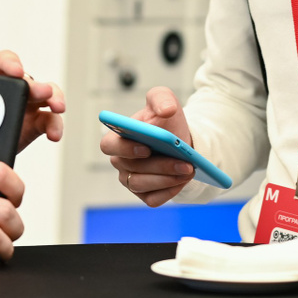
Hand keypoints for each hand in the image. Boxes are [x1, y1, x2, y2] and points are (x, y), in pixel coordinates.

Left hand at [0, 50, 64, 150]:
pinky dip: (55, 126)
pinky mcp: (33, 125)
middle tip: (43, 92)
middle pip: (28, 79)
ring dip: (54, 99)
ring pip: (46, 96)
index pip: (3, 62)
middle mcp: (10, 88)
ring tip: (57, 109)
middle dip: (38, 85)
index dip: (11, 63)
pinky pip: (49, 121)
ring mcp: (24, 106)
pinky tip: (54, 134)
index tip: (16, 70)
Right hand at [99, 86, 193, 207]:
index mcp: (119, 137)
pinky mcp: (143, 194)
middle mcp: (120, 160)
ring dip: (167, 179)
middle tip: (184, 163)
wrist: (181, 143)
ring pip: (142, 185)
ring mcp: (130, 179)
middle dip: (160, 166)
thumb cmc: (166, 123)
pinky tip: (182, 181)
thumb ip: (162, 99)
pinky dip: (169, 191)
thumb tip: (166, 110)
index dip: (124, 149)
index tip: (146, 148)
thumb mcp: (164, 100)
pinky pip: (152, 199)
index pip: (109, 146)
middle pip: (131, 168)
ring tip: (188, 170)